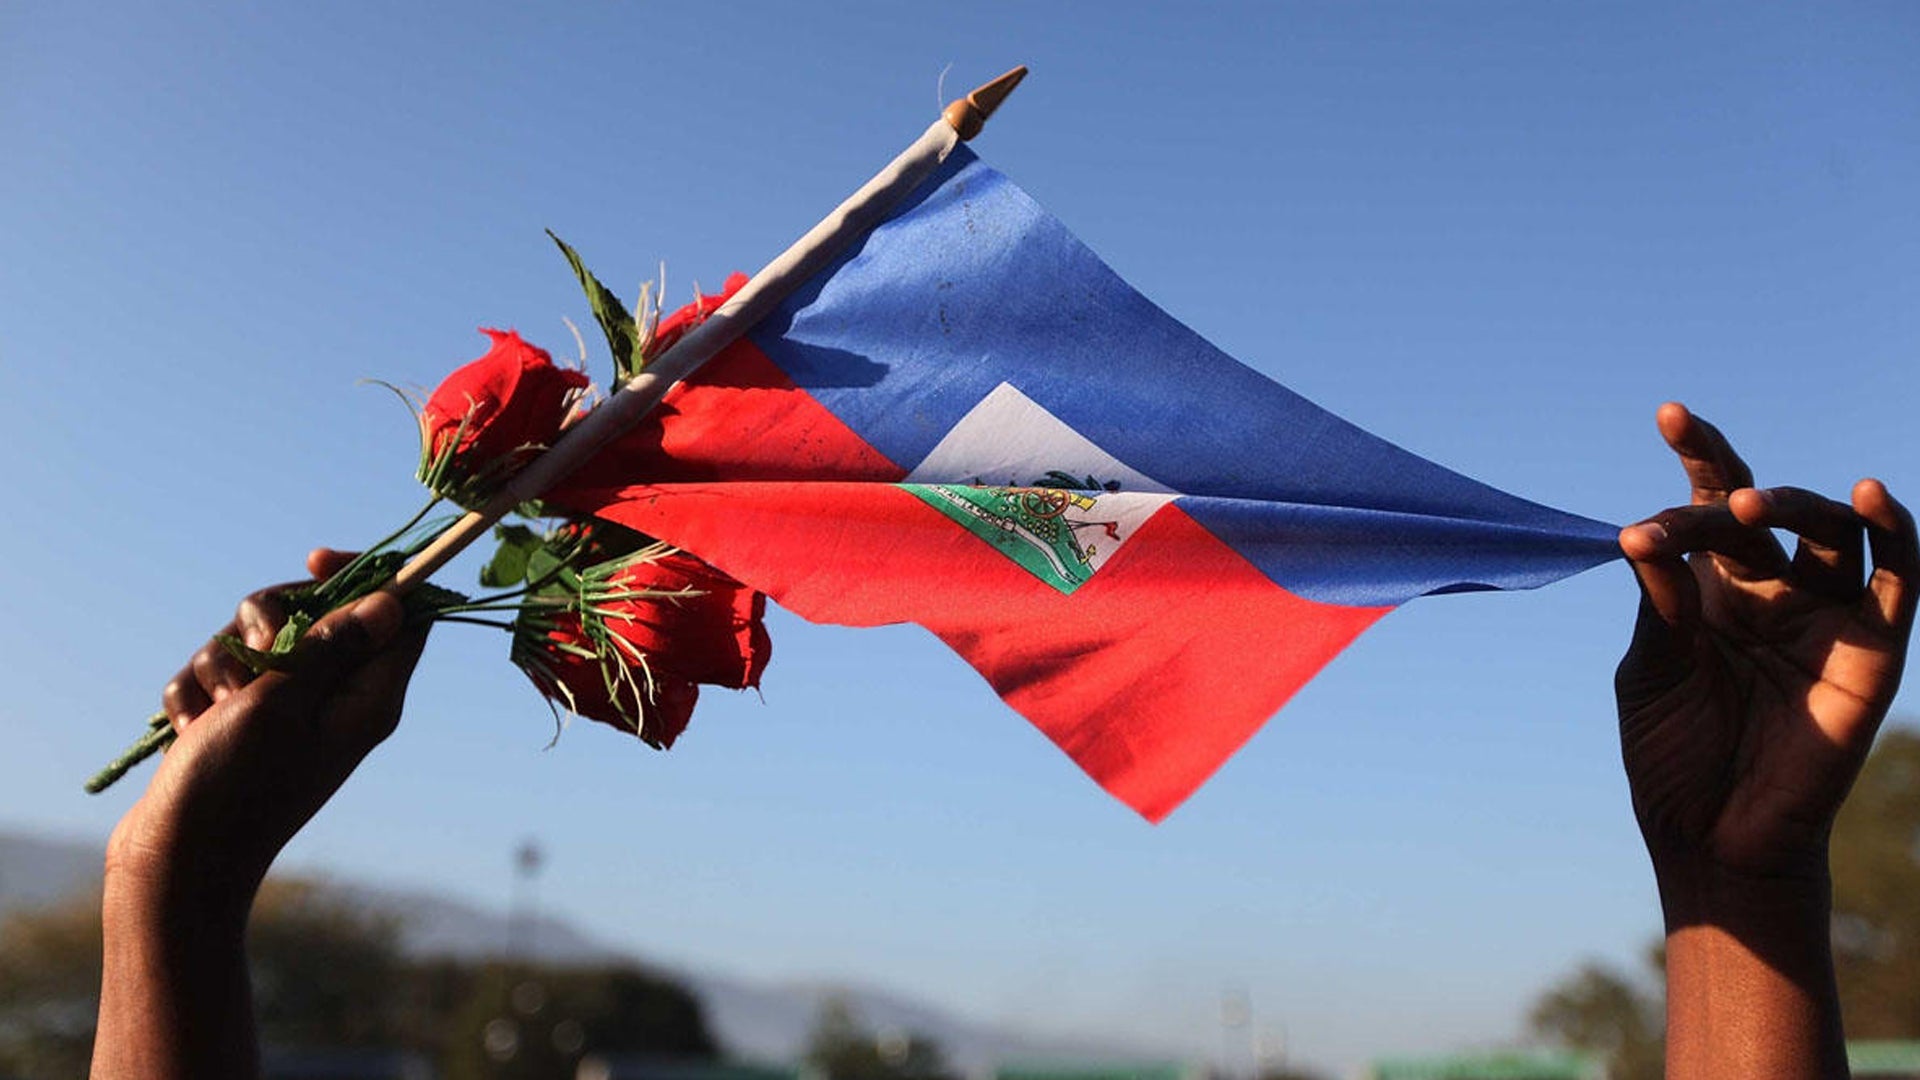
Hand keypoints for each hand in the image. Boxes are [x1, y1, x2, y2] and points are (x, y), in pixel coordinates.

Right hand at [104, 549, 429, 919]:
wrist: (174, 862)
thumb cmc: (233, 786)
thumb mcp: (283, 702)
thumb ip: (331, 645)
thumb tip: (396, 601)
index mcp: (369, 698)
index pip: (400, 614)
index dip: (364, 576)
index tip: (313, 561)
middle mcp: (336, 699)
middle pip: (315, 612)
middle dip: (265, 623)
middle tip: (252, 660)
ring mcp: (286, 710)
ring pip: (254, 639)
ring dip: (221, 665)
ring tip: (214, 715)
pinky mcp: (240, 720)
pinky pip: (216, 673)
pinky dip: (196, 695)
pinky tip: (190, 732)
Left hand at [1616, 403, 1915, 882]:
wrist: (1712, 838)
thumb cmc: (1674, 756)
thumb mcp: (1653, 672)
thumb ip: (1662, 607)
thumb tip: (1647, 537)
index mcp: (1714, 587)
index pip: (1710, 504)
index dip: (1699, 456)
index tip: (1670, 413)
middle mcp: (1775, 590)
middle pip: (1762, 515)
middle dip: (1724, 498)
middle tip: (1691, 515)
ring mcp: (1827, 616)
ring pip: (1832, 530)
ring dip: (1795, 504)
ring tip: (1748, 503)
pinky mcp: (1875, 650)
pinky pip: (1900, 580)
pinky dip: (1894, 533)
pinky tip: (1868, 495)